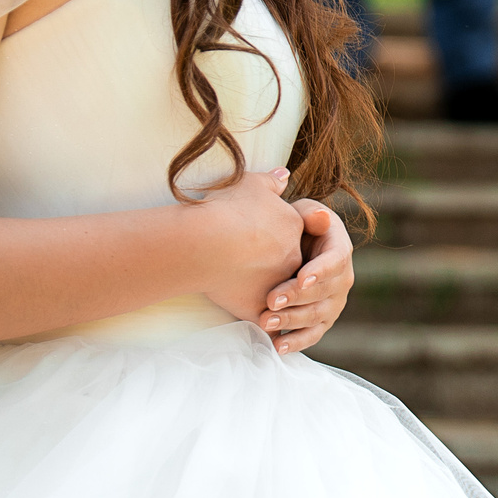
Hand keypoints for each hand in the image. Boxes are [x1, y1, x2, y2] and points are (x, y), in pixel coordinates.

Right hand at [195, 167, 307, 324]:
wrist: (204, 243)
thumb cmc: (225, 210)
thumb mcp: (250, 184)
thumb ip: (270, 181)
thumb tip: (283, 175)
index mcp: (293, 227)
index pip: (293, 234)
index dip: (276, 236)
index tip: (257, 236)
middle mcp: (292, 258)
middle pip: (291, 266)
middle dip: (277, 268)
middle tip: (253, 266)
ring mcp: (277, 286)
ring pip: (281, 296)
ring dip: (271, 297)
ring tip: (252, 294)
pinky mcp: (260, 309)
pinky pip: (265, 321)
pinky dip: (259, 322)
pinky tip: (250, 322)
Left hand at [250, 201, 354, 355]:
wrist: (292, 249)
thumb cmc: (295, 227)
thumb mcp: (302, 213)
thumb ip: (310, 214)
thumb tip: (321, 217)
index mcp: (340, 250)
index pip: (335, 262)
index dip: (320, 271)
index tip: (301, 278)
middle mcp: (342, 280)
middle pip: (323, 293)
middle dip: (297, 298)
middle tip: (271, 301)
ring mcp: (333, 303)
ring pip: (315, 316)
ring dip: (291, 321)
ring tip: (265, 322)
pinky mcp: (321, 321)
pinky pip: (312, 335)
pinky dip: (295, 342)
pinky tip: (277, 346)